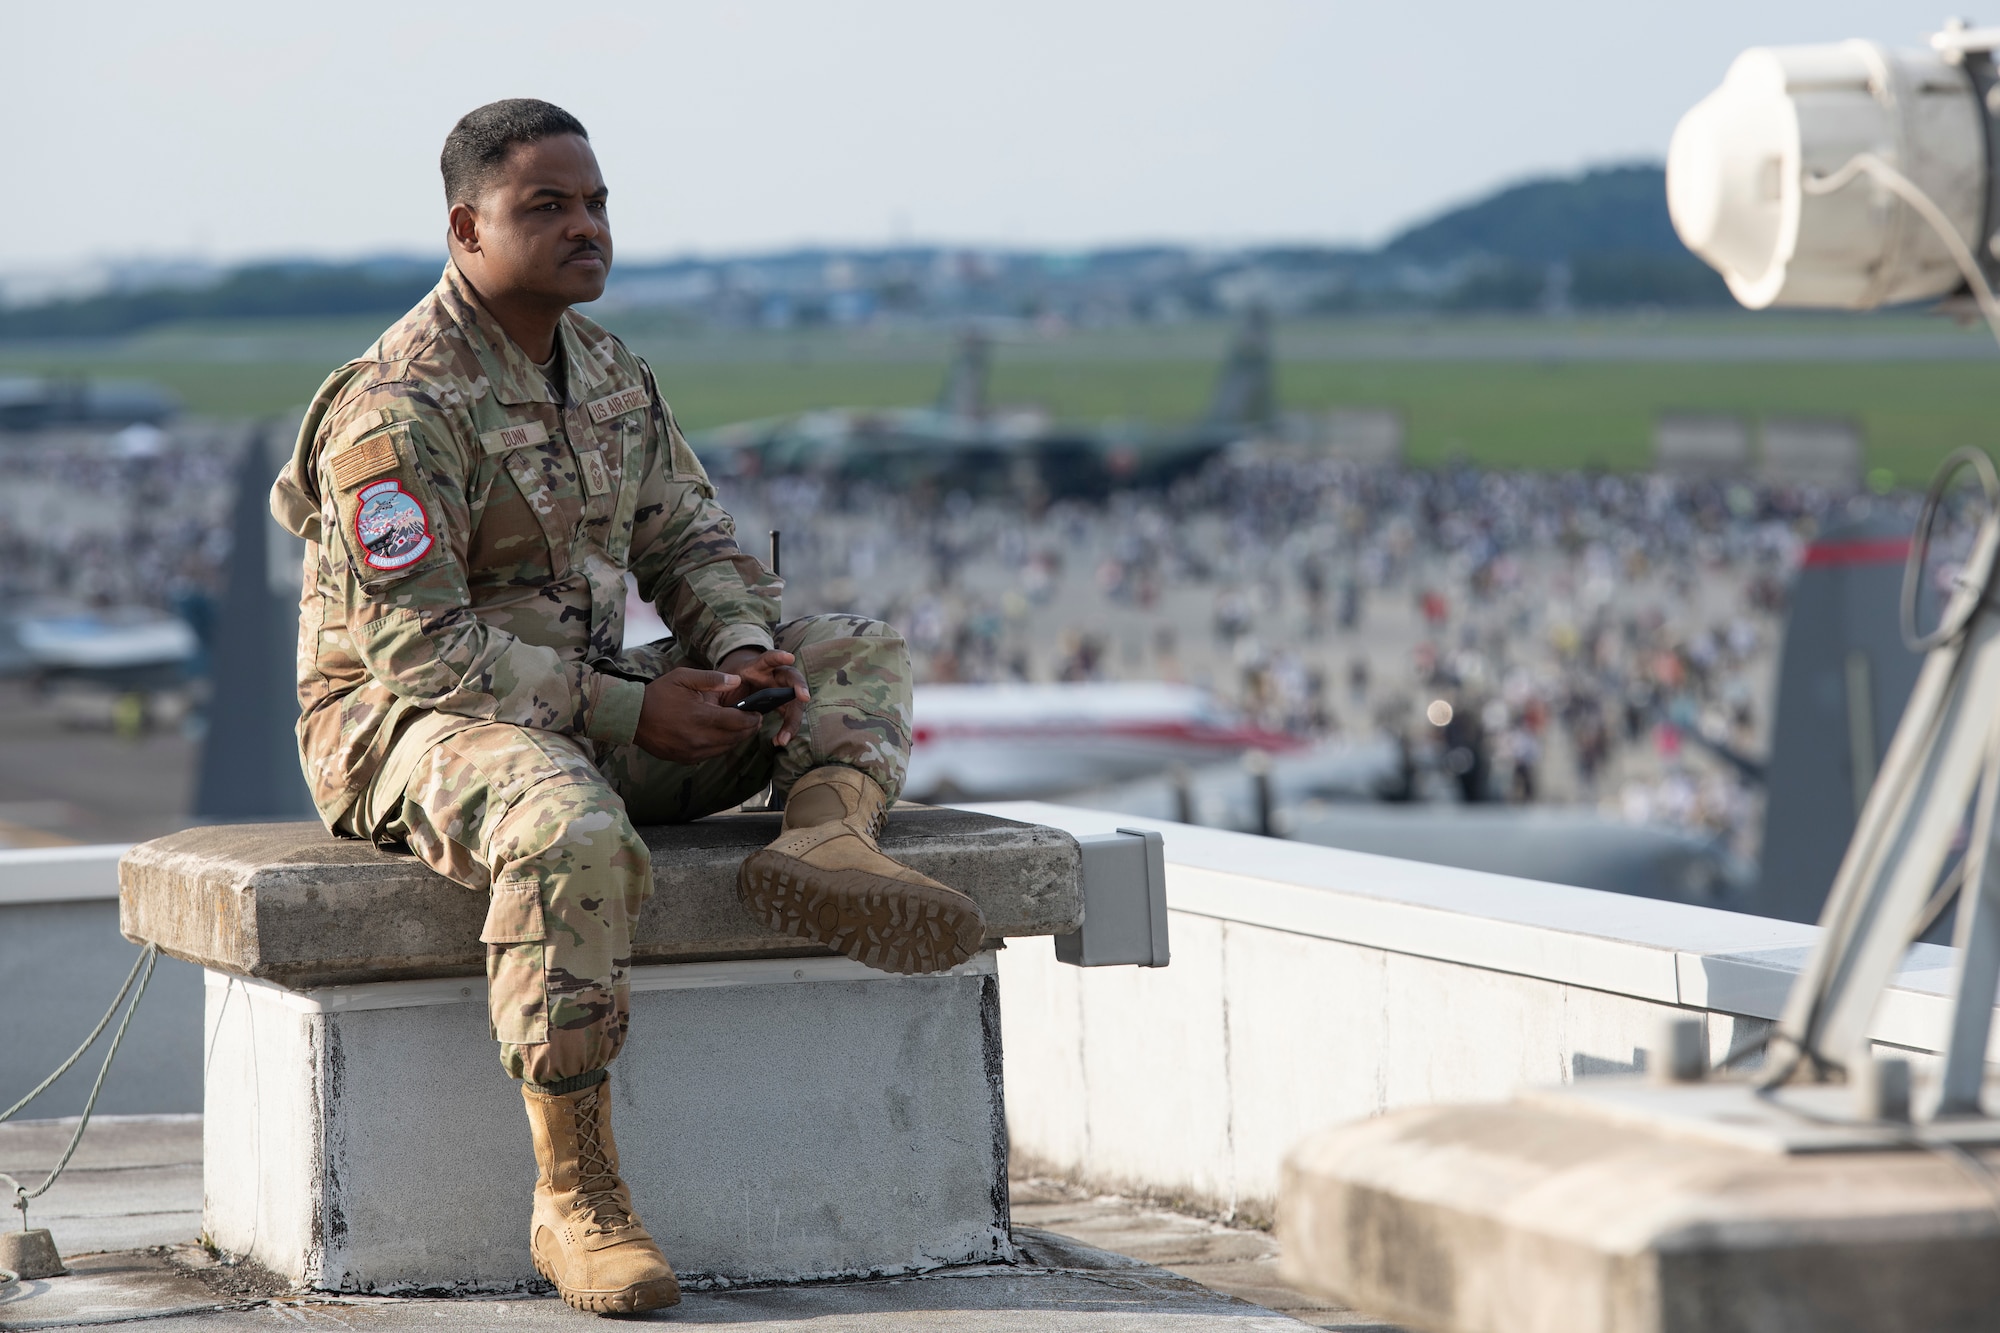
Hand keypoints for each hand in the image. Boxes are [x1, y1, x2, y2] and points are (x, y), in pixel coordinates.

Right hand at [633, 668, 759, 762]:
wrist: (632, 717)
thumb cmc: (658, 694)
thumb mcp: (684, 678)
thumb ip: (712, 679)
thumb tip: (737, 680)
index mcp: (701, 717)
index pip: (738, 721)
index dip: (752, 718)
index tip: (758, 712)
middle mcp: (699, 738)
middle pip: (736, 737)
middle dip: (749, 728)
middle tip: (754, 719)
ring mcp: (692, 752)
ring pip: (726, 748)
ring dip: (737, 738)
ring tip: (740, 726)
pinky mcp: (686, 759)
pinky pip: (712, 754)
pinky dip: (721, 745)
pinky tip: (722, 734)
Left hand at [717, 646, 810, 746]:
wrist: (737, 681)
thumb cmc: (729, 680)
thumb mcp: (719, 682)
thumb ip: (715, 690)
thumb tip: (709, 706)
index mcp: (757, 667)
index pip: (768, 659)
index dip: (778, 657)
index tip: (789, 657)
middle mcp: (774, 676)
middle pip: (792, 677)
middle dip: (799, 685)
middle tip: (803, 697)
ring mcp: (782, 690)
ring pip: (795, 701)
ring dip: (793, 720)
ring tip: (783, 738)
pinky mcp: (784, 704)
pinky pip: (790, 716)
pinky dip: (787, 729)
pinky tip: (779, 741)